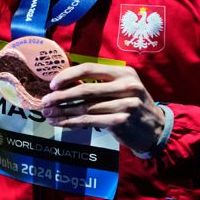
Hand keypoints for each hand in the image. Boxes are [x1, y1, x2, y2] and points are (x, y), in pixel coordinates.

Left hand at [39, 63, 165, 154]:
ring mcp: (126, 104)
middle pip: (85, 90)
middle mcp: (127, 86)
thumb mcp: (121, 88)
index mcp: (123, 72)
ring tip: (48, 114)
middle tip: (44, 102)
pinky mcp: (122, 121)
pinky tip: (60, 123)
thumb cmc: (132, 106)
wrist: (155, 130)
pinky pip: (89, 121)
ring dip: (63, 112)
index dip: (68, 76)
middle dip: (60, 97)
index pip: (89, 69)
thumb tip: (63, 85)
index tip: (52, 85)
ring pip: (85, 108)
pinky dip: (71, 123)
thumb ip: (98, 84)